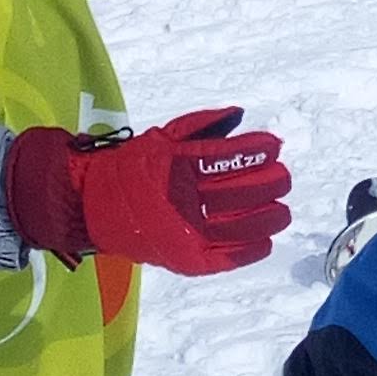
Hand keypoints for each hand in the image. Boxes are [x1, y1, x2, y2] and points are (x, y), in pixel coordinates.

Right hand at [3, 107, 293, 276]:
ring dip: (268, 217)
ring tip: (282, 210)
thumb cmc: (133, 168)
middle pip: (241, 192)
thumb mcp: (164, 139)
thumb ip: (201, 127)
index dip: (256, 151)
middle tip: (283, 177)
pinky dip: (251, 249)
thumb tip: (240, 116)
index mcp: (176, 166)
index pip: (227, 157)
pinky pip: (228, 257)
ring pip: (241, 226)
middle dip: (270, 182)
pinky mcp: (186, 259)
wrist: (93, 207)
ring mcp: (185, 232)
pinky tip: (266, 239)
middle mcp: (183, 199)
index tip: (274, 146)